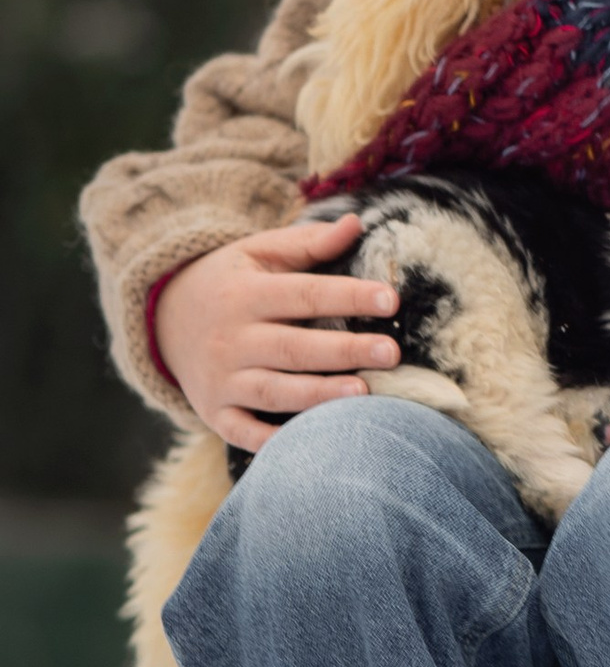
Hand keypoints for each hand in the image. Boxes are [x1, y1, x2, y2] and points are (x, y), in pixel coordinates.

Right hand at [155, 218, 402, 453]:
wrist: (161, 318)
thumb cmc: (230, 282)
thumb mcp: (258, 252)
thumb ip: (307, 243)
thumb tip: (355, 224)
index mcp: (246, 294)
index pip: (304, 294)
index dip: (348, 297)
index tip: (390, 300)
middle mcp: (231, 338)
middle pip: (293, 347)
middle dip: (343, 351)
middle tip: (391, 353)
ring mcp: (220, 379)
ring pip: (273, 391)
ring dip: (317, 395)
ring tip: (363, 394)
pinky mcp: (214, 411)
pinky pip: (242, 431)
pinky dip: (270, 441)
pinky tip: (310, 442)